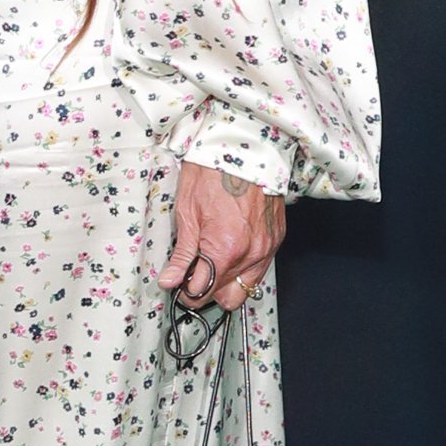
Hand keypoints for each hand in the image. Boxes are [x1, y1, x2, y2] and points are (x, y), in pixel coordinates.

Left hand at [156, 160, 286, 311]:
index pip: (203, 292)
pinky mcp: (276, 239)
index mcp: (224, 250)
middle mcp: (251, 254)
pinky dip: (244, 266)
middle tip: (193, 275)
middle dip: (208, 291)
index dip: (186, 292)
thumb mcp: (186, 213)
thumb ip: (182, 254)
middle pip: (228, 298)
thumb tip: (169, 280)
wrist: (244, 148)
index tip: (177, 285)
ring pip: (247, 287)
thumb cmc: (212, 173)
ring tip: (211, 261)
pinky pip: (260, 268)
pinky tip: (230, 249)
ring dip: (228, 282)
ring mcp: (267, 248)